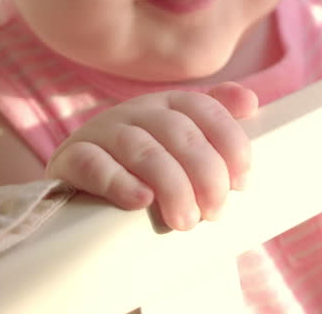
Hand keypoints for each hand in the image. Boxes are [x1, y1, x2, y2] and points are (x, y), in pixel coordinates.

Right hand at [45, 83, 257, 230]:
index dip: (230, 143)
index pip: (206, 109)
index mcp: (168, 104)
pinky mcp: (71, 159)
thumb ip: (217, 121)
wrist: (79, 187)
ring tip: (186, 220)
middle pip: (179, 133)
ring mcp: (101, 131)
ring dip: (171, 186)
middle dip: (206, 174)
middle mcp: (136, 111)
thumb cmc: (144, 168)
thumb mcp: (181, 144)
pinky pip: (94, 165)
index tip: (243, 182)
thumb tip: (250, 102)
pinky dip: (120, 182)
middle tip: (215, 212)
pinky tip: (141, 200)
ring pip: (142, 150)